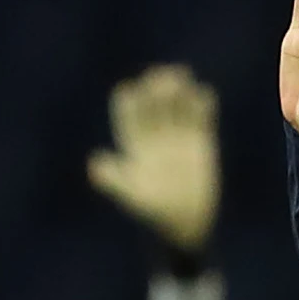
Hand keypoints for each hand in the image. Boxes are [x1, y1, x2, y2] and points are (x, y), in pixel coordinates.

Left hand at [90, 65, 219, 251]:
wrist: (183, 222)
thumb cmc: (152, 211)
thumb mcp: (131, 195)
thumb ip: (113, 179)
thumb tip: (94, 163)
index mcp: (134, 142)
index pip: (128, 110)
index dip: (130, 99)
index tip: (135, 91)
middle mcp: (155, 134)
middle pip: (153, 101)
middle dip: (157, 87)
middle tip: (163, 77)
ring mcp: (178, 135)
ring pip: (177, 103)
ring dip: (180, 89)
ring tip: (183, 77)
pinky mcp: (200, 140)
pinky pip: (201, 115)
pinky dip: (203, 103)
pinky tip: (204, 96)